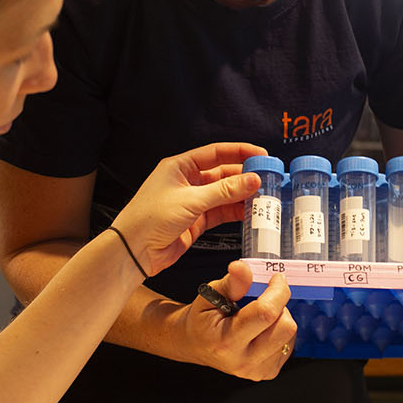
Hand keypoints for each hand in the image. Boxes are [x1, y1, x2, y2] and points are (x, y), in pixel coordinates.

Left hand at [109, 142, 265, 276]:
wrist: (134, 251)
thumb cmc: (151, 218)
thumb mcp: (191, 201)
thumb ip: (224, 191)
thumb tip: (252, 180)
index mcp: (180, 166)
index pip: (215, 153)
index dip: (240, 152)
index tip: (261, 155)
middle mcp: (187, 181)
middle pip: (222, 173)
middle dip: (245, 176)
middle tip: (268, 178)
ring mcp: (192, 201)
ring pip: (224, 194)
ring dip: (242, 196)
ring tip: (264, 198)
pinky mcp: (195, 220)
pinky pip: (220, 212)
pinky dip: (235, 212)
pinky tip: (250, 212)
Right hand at [176, 262, 297, 380]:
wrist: (196, 345)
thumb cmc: (203, 319)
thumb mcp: (209, 295)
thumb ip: (230, 282)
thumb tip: (241, 267)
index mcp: (226, 342)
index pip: (266, 314)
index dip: (278, 291)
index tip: (276, 278)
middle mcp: (244, 361)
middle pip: (286, 327)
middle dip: (280, 306)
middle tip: (265, 298)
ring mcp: (257, 371)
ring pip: (290, 335)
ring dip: (280, 318)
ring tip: (258, 317)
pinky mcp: (267, 373)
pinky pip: (289, 345)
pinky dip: (279, 331)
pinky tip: (262, 330)